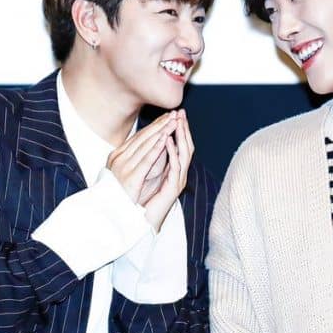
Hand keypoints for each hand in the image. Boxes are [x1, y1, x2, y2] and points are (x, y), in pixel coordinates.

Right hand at [107, 111, 178, 204]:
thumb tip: (150, 146)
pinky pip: (146, 160)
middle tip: (174, 114)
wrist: (112, 213)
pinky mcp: (131, 177)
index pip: (139, 136)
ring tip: (173, 122)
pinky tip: (165, 139)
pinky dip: (156, 148)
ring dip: (161, 132)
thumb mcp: (129, 172)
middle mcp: (119, 158)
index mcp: (118, 155)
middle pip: (143, 137)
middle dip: (160, 124)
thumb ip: (137, 159)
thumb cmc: (122, 195)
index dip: (154, 126)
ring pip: (145, 145)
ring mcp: (124, 167)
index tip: (167, 117)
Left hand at [143, 110, 193, 232]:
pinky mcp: (173, 187)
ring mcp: (178, 180)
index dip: (180, 129)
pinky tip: (169, 141)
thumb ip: (153, 160)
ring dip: (181, 137)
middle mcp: (179, 173)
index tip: (176, 114)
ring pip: (185, 154)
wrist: (144, 219)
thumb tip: (151, 143)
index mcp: (175, 169)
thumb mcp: (149, 173)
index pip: (181, 145)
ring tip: (177, 122)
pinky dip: (172, 152)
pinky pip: (176, 166)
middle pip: (187, 146)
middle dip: (184, 129)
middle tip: (181, 113)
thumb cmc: (145, 198)